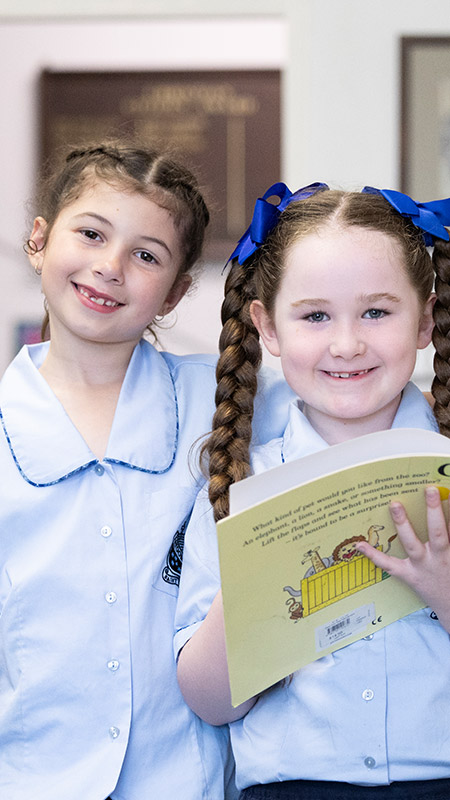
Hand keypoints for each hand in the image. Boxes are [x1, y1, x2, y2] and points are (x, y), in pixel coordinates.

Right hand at [356, 486, 449, 631]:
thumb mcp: (415, 581)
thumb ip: (399, 564)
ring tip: (431, 491)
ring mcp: (444, 558)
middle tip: (395, 503)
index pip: (389, 564)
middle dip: (402, 523)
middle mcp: (426, 564)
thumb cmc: (432, 588)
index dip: (373, 555)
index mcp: (412, 573)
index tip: (359, 544)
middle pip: (412, 543)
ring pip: (439, 534)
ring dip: (434, 511)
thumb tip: (366, 543)